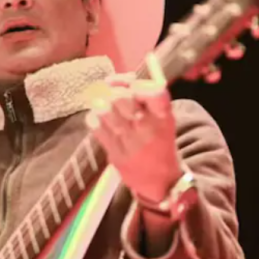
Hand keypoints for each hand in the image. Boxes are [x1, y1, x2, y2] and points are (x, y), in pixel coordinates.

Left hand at [84, 53, 182, 201]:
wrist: (160, 181)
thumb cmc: (158, 141)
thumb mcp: (161, 118)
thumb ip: (143, 95)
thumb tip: (116, 77)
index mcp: (164, 116)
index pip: (154, 91)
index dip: (136, 82)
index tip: (129, 82)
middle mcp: (148, 128)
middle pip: (122, 97)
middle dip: (115, 91)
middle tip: (114, 95)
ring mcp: (130, 142)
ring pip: (105, 109)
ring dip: (101, 104)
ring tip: (105, 107)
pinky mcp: (115, 154)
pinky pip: (95, 126)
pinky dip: (94, 118)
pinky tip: (101, 121)